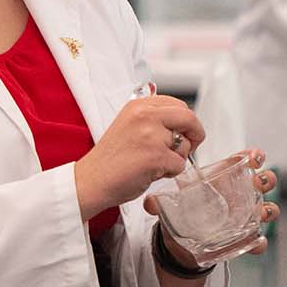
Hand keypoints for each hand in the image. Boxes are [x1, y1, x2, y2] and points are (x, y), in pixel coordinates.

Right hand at [75, 94, 205, 219]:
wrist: (91, 181)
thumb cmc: (110, 159)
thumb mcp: (130, 126)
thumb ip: (154, 119)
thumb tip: (184, 123)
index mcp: (139, 106)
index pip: (178, 105)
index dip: (186, 121)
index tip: (184, 132)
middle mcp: (145, 116)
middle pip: (189, 118)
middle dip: (195, 135)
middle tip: (188, 148)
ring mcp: (151, 135)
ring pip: (186, 145)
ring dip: (177, 158)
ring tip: (155, 164)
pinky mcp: (155, 156)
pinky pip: (180, 165)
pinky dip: (171, 173)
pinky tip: (152, 173)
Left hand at [143, 150, 282, 265]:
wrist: (183, 244)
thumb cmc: (186, 212)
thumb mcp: (174, 204)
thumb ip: (161, 202)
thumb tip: (150, 202)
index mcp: (225, 180)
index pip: (245, 162)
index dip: (254, 156)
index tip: (255, 156)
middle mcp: (240, 195)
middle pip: (263, 181)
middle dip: (266, 179)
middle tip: (258, 182)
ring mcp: (245, 216)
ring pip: (267, 208)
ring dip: (268, 208)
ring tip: (261, 211)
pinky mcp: (244, 237)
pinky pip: (257, 239)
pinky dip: (259, 241)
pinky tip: (256, 242)